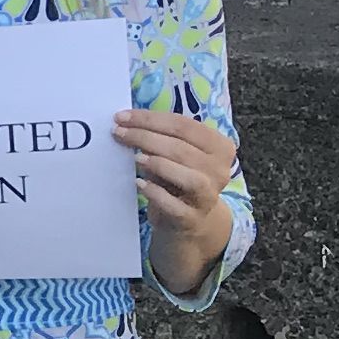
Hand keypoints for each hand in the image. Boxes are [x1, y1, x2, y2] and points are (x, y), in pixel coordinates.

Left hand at [117, 104, 240, 294]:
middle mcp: (219, 171)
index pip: (185, 125)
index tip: (122, 117)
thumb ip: (160, 138)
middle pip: (183, 148)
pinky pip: (176, 205)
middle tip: (119, 133)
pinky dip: (156, 193)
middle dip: (146, 137)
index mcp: (219, 147)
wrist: (189, 221)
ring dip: (159, 164)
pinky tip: (139, 184)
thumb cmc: (178, 179)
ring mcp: (208, 196)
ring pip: (189, 176)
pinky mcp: (192, 219)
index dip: (151, 119)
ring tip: (135, 158)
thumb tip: (127, 123)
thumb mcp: (175, 155)